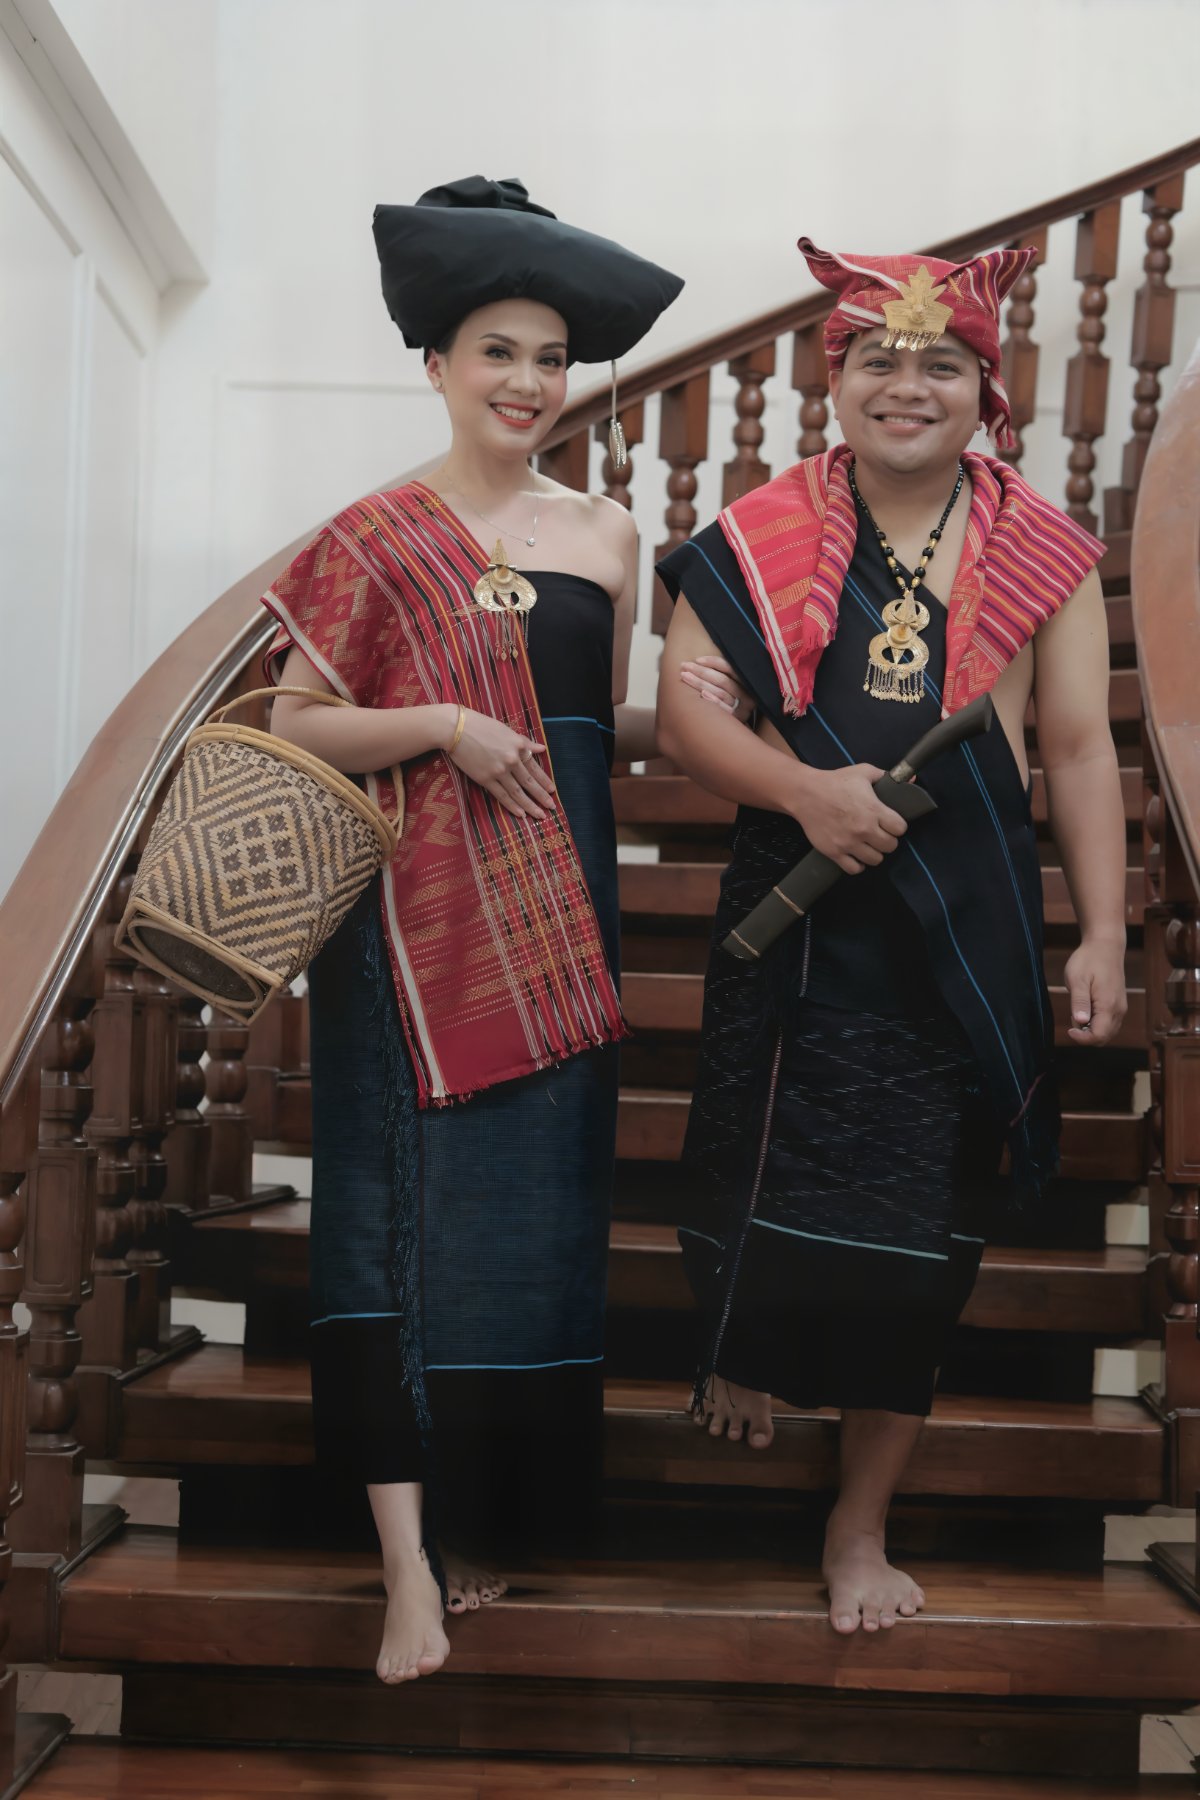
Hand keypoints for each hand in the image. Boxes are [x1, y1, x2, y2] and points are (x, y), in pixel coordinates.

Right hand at [448, 709, 555, 819]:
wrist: (456, 728)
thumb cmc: (479, 725)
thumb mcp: (506, 730)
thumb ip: (524, 742)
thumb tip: (541, 748)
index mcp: (518, 746)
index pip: (534, 767)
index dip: (544, 780)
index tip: (553, 790)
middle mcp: (512, 759)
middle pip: (529, 782)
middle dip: (542, 796)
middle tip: (552, 807)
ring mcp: (499, 771)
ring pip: (518, 792)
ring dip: (530, 805)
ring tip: (540, 815)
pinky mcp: (485, 779)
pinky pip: (502, 795)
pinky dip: (512, 806)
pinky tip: (521, 814)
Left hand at [679, 655, 752, 721]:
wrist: (735, 730)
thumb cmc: (729, 702)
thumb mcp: (731, 687)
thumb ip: (722, 675)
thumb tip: (701, 660)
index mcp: (747, 683)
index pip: (730, 669)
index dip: (714, 662)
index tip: (697, 659)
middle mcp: (747, 695)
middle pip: (722, 680)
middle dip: (701, 671)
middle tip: (684, 666)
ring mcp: (742, 709)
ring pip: (720, 693)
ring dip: (700, 683)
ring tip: (685, 676)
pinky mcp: (736, 720)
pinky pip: (724, 709)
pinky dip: (713, 700)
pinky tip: (702, 694)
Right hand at [790, 763, 907, 874]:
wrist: (805, 794)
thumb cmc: (835, 781)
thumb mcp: (863, 772)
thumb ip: (885, 776)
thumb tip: (910, 778)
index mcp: (873, 810)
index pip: (900, 829)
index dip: (898, 826)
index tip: (891, 823)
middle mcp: (863, 829)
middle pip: (890, 846)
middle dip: (888, 840)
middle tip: (880, 834)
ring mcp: (849, 843)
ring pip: (875, 860)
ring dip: (874, 853)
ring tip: (868, 845)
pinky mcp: (835, 852)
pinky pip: (854, 869)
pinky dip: (858, 865)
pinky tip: (856, 856)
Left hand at [1064, 939, 1126, 1044]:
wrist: (1105, 946)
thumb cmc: (1088, 960)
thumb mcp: (1077, 980)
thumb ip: (1079, 1002)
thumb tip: (1080, 1022)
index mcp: (1108, 1006)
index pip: (1098, 1036)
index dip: (1082, 1039)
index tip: (1068, 1029)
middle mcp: (1119, 1010)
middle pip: (1104, 1038)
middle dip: (1086, 1036)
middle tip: (1072, 1017)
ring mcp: (1120, 1008)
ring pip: (1107, 1032)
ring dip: (1091, 1030)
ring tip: (1079, 1009)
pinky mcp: (1118, 1004)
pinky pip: (1109, 1023)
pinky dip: (1096, 1023)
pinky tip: (1086, 1008)